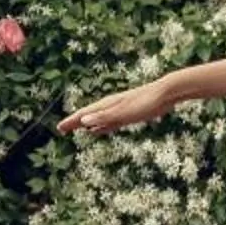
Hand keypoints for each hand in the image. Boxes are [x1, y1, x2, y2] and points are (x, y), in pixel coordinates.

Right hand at [58, 76, 179, 134]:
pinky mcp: (129, 115)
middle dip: (75, 122)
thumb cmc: (146, 102)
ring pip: (98, 119)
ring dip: (86, 124)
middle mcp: (111, 106)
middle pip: (88, 116)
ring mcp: (119, 110)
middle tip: (61, 129)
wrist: (166, 93)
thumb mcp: (124, 112)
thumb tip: (83, 120)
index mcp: (108, 105)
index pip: (85, 114)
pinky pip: (109, 123)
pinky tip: (97, 130)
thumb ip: (105, 117)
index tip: (60, 128)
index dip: (72, 121)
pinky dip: (101, 127)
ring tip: (76, 129)